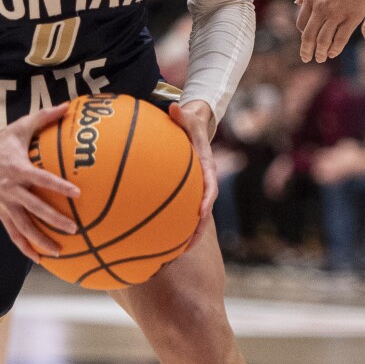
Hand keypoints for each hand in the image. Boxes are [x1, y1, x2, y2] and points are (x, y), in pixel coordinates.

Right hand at [0, 102, 79, 260]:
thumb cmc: (4, 139)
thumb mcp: (22, 125)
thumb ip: (46, 117)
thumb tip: (69, 105)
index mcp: (18, 168)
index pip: (42, 179)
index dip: (59, 187)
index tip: (77, 194)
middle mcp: (10, 188)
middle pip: (34, 208)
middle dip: (54, 220)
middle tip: (74, 229)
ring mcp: (4, 202)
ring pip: (23, 226)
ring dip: (40, 240)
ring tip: (60, 252)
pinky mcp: (0, 211)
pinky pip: (13, 232)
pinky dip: (25, 246)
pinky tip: (40, 258)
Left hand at [169, 100, 216, 244]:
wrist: (194, 125)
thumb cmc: (189, 121)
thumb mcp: (187, 116)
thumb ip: (181, 115)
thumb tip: (174, 107)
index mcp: (207, 168)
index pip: (210, 187)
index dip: (207, 201)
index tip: (202, 213)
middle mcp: (202, 183)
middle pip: (203, 212)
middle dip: (196, 231)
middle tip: (186, 248)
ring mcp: (194, 190)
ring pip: (191, 217)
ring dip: (184, 236)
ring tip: (170, 256)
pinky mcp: (183, 193)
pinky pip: (177, 211)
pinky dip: (171, 226)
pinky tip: (154, 240)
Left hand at [296, 0, 364, 62]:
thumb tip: (296, 3)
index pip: (302, 24)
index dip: (304, 35)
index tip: (307, 41)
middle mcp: (320, 8)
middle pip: (309, 35)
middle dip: (307, 50)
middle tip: (308, 58)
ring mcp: (336, 13)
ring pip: (323, 40)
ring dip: (320, 53)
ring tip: (321, 58)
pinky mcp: (351, 17)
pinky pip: (340, 38)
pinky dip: (335, 49)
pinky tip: (333, 53)